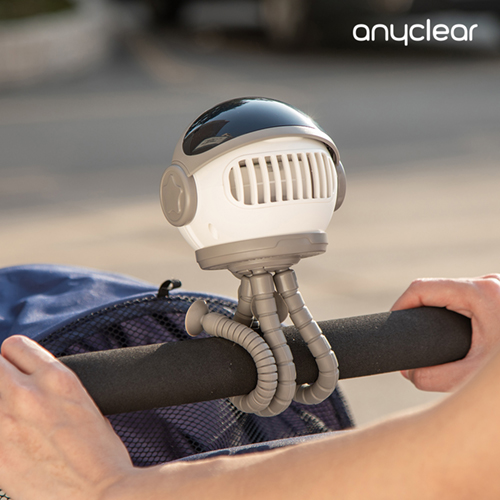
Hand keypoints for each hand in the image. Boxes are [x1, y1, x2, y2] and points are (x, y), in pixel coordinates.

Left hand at [0, 335, 133, 499]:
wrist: (100, 495)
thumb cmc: (100, 454)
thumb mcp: (84, 404)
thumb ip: (53, 390)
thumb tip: (34, 388)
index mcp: (58, 378)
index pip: (14, 346)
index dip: (14, 358)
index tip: (14, 370)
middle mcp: (28, 394)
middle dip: (1, 376)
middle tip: (10, 394)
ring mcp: (6, 424)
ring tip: (10, 419)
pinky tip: (9, 442)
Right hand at [391, 274, 499, 391]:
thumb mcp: (470, 376)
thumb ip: (432, 377)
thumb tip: (409, 373)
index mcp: (479, 294)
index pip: (421, 288)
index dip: (400, 305)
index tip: (392, 325)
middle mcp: (489, 284)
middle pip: (437, 290)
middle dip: (419, 312)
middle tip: (412, 339)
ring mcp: (498, 288)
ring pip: (454, 293)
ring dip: (439, 312)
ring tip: (433, 339)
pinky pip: (469, 298)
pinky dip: (457, 313)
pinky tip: (457, 333)